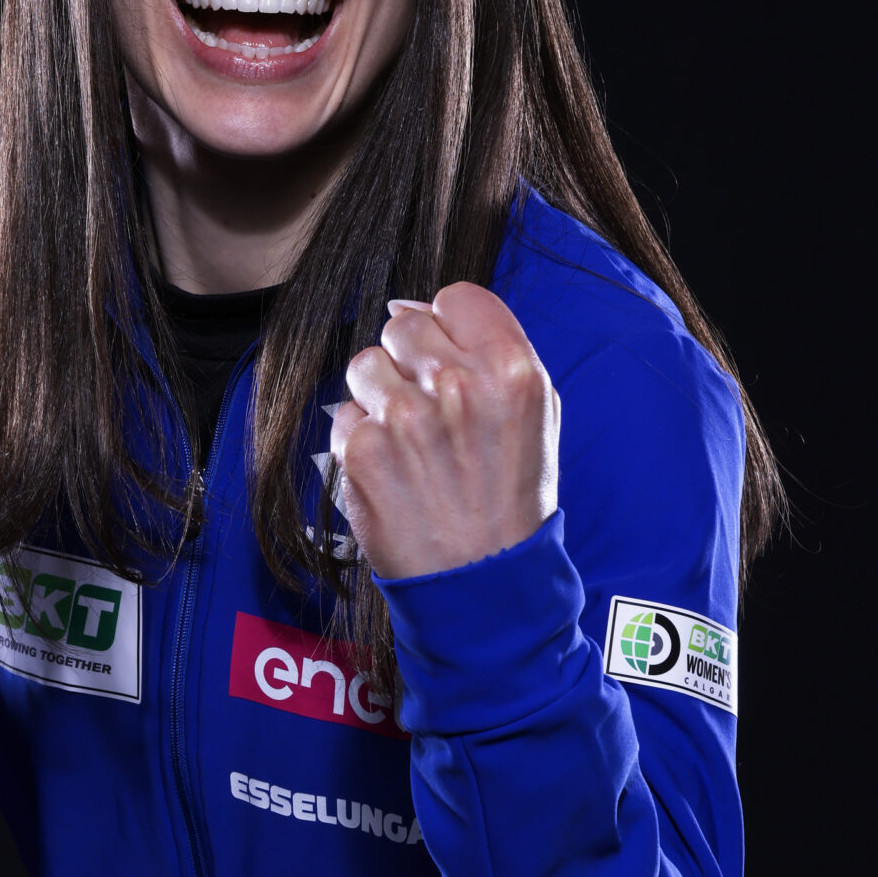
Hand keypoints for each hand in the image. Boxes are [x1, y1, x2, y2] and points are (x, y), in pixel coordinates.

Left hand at [331, 283, 557, 579]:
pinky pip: (345, 414)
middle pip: (403, 325)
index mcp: (511, 371)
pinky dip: (361, 440)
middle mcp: (458, 386)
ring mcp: (405, 418)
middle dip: (410, 362)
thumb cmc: (508, 495)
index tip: (450, 360)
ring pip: (365, 364)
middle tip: (430, 413)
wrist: (482, 579)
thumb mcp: (533, 414)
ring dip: (379, 397)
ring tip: (410, 442)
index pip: (455, 297)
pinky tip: (392, 471)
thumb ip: (487, 349)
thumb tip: (413, 307)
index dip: (449, 327)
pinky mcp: (362, 451)